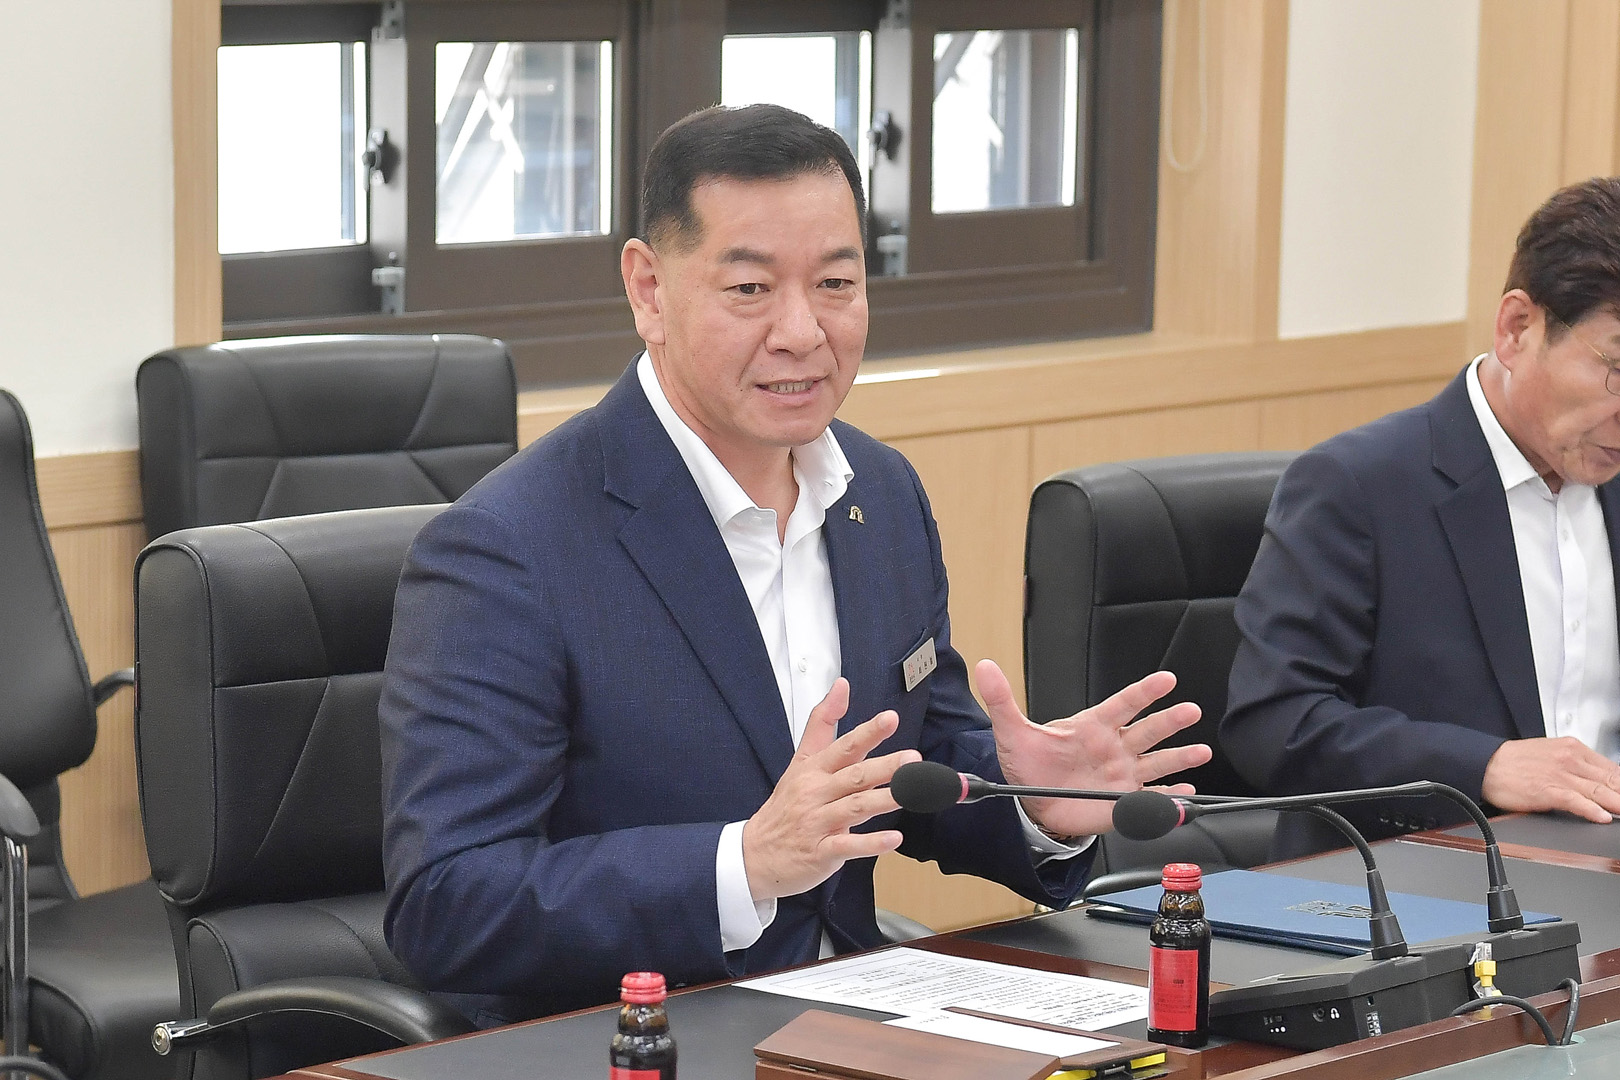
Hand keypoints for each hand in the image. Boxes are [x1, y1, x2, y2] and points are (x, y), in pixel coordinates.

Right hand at [742, 678, 920, 900]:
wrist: (754, 854)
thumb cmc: (785, 805)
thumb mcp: (800, 761)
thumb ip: (823, 723)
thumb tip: (841, 686)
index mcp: (813, 770)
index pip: (843, 747)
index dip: (867, 733)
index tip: (890, 719)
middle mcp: (816, 793)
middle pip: (854, 776)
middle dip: (884, 767)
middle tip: (913, 759)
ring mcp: (817, 823)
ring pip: (854, 808)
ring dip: (883, 800)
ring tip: (911, 793)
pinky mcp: (821, 852)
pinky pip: (847, 845)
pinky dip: (870, 843)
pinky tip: (894, 839)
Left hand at [975, 659, 1209, 837]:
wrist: (1032, 802)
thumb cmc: (1029, 763)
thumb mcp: (1012, 731)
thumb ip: (1001, 700)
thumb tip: (984, 667)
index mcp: (1093, 726)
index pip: (1123, 703)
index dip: (1145, 692)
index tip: (1167, 679)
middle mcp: (1115, 747)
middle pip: (1148, 730)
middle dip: (1169, 721)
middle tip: (1190, 710)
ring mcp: (1123, 774)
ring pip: (1158, 763)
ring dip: (1180, 758)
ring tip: (1201, 752)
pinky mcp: (1125, 801)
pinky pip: (1153, 798)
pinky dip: (1170, 797)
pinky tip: (1187, 793)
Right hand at [1481, 737, 1619, 822]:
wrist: (1485, 765)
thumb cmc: (1515, 763)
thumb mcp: (1552, 756)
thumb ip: (1577, 767)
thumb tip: (1600, 784)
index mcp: (1573, 749)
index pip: (1613, 769)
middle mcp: (1570, 759)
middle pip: (1612, 780)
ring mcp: (1560, 775)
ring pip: (1599, 791)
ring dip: (1617, 803)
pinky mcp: (1547, 790)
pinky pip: (1575, 800)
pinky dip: (1591, 809)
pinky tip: (1602, 816)